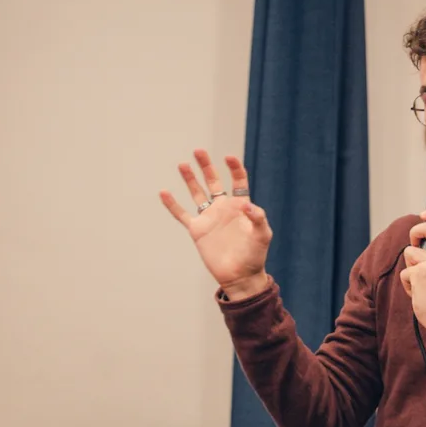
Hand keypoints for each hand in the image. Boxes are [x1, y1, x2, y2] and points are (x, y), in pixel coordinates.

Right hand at [161, 149, 271, 299]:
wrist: (240, 275)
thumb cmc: (255, 255)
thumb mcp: (262, 235)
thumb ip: (257, 217)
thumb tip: (246, 204)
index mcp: (240, 206)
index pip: (238, 181)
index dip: (234, 168)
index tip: (228, 157)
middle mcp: (223, 208)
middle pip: (214, 181)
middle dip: (206, 166)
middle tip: (199, 151)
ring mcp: (209, 218)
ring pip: (197, 193)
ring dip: (190, 179)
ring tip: (183, 164)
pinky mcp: (197, 230)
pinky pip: (181, 214)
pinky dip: (172, 204)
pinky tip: (164, 192)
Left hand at [400, 208, 425, 331]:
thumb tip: (421, 238)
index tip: (424, 214)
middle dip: (414, 232)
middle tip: (414, 243)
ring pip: (410, 252)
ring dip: (410, 267)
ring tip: (421, 282)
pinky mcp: (420, 272)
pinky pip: (405, 272)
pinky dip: (408, 283)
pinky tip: (418, 292)